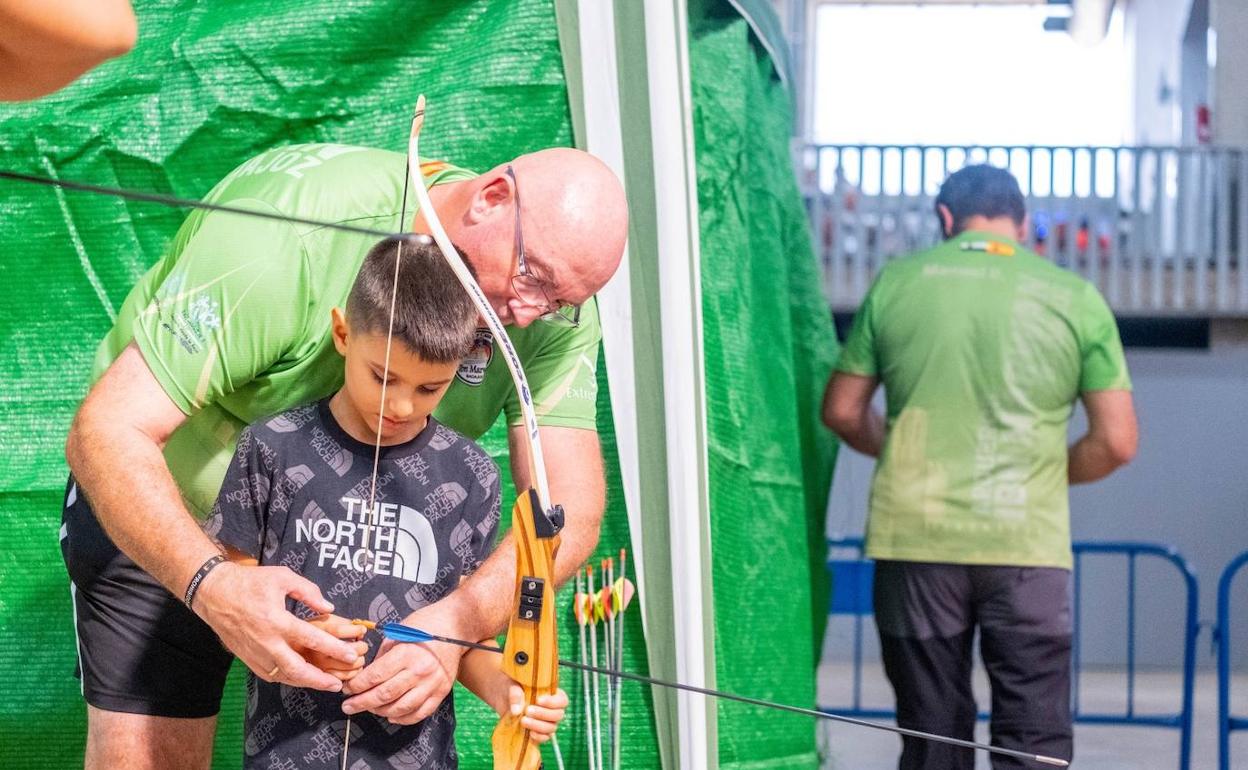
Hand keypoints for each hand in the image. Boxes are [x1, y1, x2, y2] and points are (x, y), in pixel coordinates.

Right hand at [192, 562, 359, 690]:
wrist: (214, 593)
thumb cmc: (249, 582)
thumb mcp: (282, 577)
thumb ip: (308, 591)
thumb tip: (328, 607)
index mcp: (277, 620)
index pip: (311, 639)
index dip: (334, 649)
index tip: (350, 655)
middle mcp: (266, 641)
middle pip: (297, 669)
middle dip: (319, 680)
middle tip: (337, 684)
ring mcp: (255, 653)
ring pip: (283, 676)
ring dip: (304, 683)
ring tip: (323, 684)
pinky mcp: (247, 658)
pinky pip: (270, 675)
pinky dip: (287, 679)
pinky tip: (300, 678)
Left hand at [340, 599, 467, 723]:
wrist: (457, 626)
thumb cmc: (425, 624)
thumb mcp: (398, 633)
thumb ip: (383, 656)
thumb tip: (367, 676)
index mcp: (406, 653)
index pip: (375, 676)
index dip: (357, 686)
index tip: (346, 689)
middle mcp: (419, 671)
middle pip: (385, 695)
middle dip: (361, 703)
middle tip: (348, 706)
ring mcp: (432, 683)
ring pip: (400, 708)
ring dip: (380, 712)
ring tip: (369, 709)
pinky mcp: (441, 691)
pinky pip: (420, 713)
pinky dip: (403, 718)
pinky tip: (391, 715)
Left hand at [503, 687, 568, 743]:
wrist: (506, 704)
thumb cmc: (514, 690)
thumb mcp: (512, 686)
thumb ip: (515, 694)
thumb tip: (516, 711)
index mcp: (552, 695)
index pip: (562, 700)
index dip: (553, 702)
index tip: (538, 700)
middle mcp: (553, 710)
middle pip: (559, 715)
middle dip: (543, 714)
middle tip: (527, 710)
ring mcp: (548, 724)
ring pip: (552, 728)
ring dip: (538, 725)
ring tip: (523, 721)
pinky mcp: (540, 734)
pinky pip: (545, 738)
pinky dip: (538, 736)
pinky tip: (529, 732)